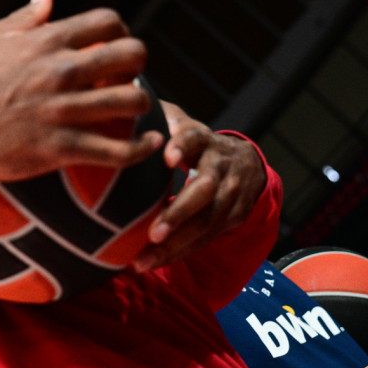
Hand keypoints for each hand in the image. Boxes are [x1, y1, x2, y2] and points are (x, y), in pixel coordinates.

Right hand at [0, 0, 163, 180]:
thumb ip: (23, 18)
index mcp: (44, 42)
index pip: (108, 21)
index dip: (120, 31)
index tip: (114, 46)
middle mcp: (58, 72)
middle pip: (131, 56)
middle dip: (136, 65)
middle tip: (125, 77)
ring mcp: (61, 112)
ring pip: (132, 102)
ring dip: (139, 105)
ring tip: (130, 109)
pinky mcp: (60, 149)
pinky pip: (118, 151)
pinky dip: (141, 149)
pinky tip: (146, 145)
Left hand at [131, 101, 265, 270]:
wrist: (246, 162)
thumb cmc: (194, 141)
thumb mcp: (180, 123)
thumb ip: (156, 117)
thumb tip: (120, 105)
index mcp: (202, 139)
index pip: (193, 138)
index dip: (182, 146)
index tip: (167, 157)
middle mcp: (220, 165)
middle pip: (205, 190)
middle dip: (180, 213)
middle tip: (153, 233)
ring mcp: (231, 194)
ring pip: (207, 221)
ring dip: (176, 244)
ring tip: (143, 261)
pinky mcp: (234, 216)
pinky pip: (205, 238)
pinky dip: (179, 252)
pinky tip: (151, 262)